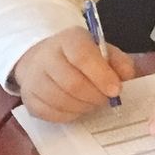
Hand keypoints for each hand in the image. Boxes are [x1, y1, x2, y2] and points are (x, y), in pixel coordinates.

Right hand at [12, 27, 136, 121]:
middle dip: (95, 96)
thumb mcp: (105, 52)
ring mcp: (33, 78)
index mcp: (69, 39)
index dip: (101, 76)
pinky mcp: (27, 98)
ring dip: (84, 106)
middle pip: (72, 83)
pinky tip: (78, 107)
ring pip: (61, 100)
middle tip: (106, 99)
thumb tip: (126, 77)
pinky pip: (51, 113)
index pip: (82, 57)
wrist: (46, 60)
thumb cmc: (83, 57)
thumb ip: (120, 62)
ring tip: (93, 102)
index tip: (116, 90)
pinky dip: (70, 114)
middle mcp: (46, 56)